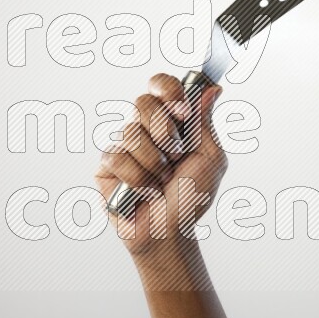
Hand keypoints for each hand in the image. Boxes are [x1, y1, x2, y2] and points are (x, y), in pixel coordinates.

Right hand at [94, 73, 225, 267]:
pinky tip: (143, 191)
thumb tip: (212, 90)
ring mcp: (124, 145)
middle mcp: (145, 129)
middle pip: (142, 102)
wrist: (171, 231)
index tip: (182, 111)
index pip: (162, 86)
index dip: (168, 90)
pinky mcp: (106, 166)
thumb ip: (206, 124)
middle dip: (163, 131)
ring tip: (161, 182)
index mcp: (171, 121)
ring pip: (130, 132)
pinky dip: (136, 178)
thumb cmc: (192, 198)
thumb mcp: (210, 160)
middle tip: (176, 155)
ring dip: (153, 163)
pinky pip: (116, 157)